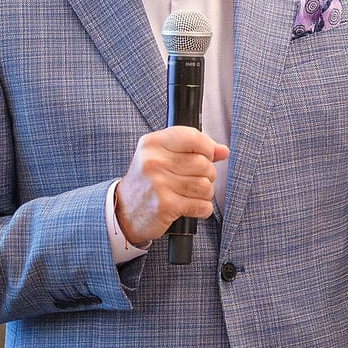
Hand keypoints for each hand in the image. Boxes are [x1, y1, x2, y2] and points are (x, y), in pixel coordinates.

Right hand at [114, 126, 228, 244]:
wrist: (124, 210)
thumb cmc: (147, 181)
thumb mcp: (162, 156)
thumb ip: (194, 149)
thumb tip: (223, 150)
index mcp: (152, 143)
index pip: (193, 137)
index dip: (207, 148)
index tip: (206, 156)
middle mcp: (153, 161)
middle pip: (203, 163)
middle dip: (207, 174)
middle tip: (194, 179)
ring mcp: (158, 184)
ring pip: (205, 186)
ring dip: (205, 193)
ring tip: (191, 194)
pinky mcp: (165, 206)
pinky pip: (202, 206)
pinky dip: (202, 209)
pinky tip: (190, 207)